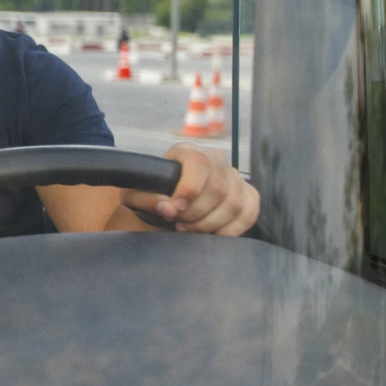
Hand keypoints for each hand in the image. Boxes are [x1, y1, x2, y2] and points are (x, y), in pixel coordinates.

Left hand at [122, 143, 258, 235]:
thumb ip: (146, 199)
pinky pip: (249, 213)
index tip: (175, 208)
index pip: (199, 163)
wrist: (166, 202)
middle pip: (218, 188)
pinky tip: (212, 234)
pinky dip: (231, 230)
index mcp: (187, 152)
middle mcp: (215, 159)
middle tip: (179, 223)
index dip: (189, 188)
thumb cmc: (152, 195)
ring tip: (190, 228)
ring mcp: (234, 177)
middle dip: (196, 213)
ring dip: (210, 224)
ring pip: (234, 203)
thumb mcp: (136, 195)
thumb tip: (167, 208)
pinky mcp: (248, 195)